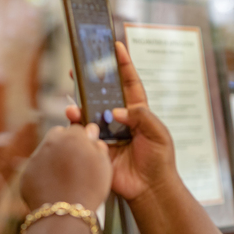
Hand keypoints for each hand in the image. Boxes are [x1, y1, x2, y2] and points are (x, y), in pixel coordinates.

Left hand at [20, 123, 111, 211]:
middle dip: (65, 142)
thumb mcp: (103, 166)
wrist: (64, 213)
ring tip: (64, 176)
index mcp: (73, 137)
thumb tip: (91, 132)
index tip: (85, 150)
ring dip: (54, 157)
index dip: (83, 139)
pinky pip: (36, 167)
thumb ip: (97, 145)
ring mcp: (36, 156)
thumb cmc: (89, 189)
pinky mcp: (26, 172)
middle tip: (74, 161)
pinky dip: (43, 173)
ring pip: (46, 149)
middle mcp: (52, 142)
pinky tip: (52, 186)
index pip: (78, 128)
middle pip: (58, 134)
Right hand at [67, 42, 176, 202]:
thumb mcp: (158, 134)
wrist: (149, 188)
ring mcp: (107, 132)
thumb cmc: (160, 160)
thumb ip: (141, 117)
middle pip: (103, 93)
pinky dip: (77, 125)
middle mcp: (120, 119)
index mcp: (138, 111)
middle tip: (79, 66)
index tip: (116, 45)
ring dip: (80, 105)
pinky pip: (83, 132)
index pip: (129, 82)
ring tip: (73, 104)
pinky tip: (73, 120)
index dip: (123, 64)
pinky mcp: (97, 147)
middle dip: (91, 79)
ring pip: (89, 112)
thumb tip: (116, 112)